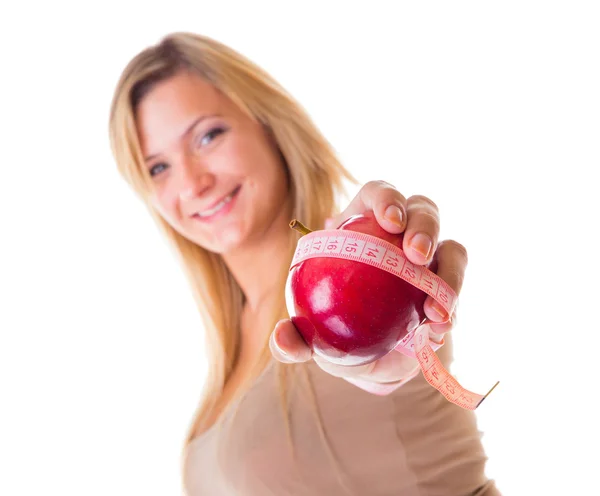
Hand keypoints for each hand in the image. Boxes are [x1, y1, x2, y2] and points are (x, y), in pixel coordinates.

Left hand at [270, 180, 467, 389]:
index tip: (391, 222)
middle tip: (416, 256)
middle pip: (422, 211)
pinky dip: (451, 307)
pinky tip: (439, 329)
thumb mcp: (308, 340)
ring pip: (452, 248)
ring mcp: (429, 261)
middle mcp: (399, 237)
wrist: (368, 361)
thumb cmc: (333, 335)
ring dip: (450, 273)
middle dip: (424, 227)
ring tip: (436, 311)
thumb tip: (281, 339)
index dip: (387, 199)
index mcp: (360, 228)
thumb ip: (293, 340)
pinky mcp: (445, 288)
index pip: (376, 194)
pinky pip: (455, 289)